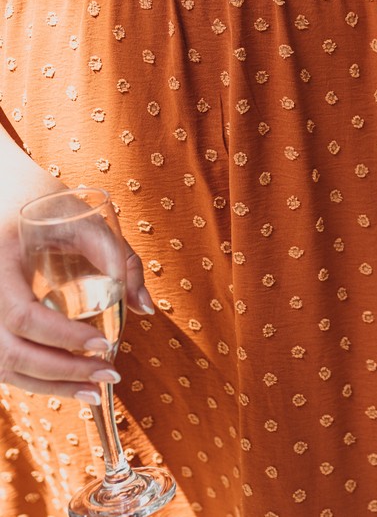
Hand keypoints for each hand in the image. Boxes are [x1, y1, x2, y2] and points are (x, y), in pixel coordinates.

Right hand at [0, 170, 155, 401]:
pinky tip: (70, 385)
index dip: (61, 337)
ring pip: (1, 365)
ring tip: (95, 391)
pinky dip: (34, 379)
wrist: (6, 202)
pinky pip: (2, 363)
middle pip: (8, 350)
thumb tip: (145, 309)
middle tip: (109, 375)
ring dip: (47, 384)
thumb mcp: (86, 221)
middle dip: (60, 371)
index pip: (21, 314)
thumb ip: (119, 259)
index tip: (104, 345)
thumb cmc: (47, 209)